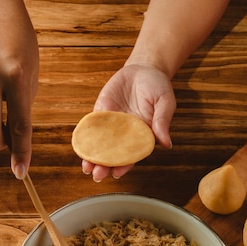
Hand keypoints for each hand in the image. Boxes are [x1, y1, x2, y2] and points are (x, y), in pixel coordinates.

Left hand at [83, 63, 175, 181]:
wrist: (144, 68)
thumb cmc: (158, 87)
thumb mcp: (165, 102)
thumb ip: (162, 121)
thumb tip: (166, 143)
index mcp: (142, 135)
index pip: (132, 155)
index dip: (124, 165)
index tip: (117, 173)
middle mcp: (125, 133)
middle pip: (113, 154)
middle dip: (104, 166)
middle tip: (97, 176)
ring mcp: (112, 124)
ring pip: (100, 144)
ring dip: (92, 156)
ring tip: (86, 167)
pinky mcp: (101, 112)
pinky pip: (92, 127)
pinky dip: (86, 136)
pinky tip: (80, 145)